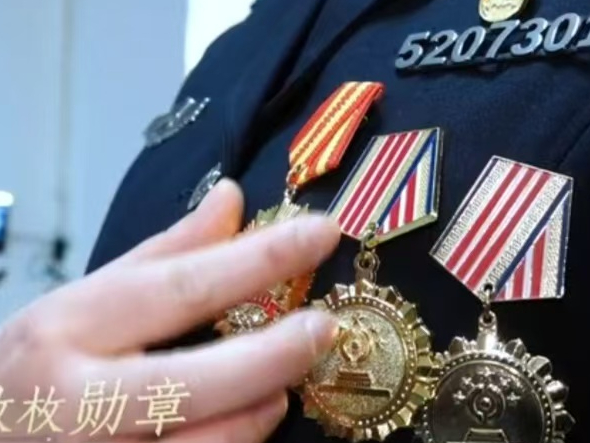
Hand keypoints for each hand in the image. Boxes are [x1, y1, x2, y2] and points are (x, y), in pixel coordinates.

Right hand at [0, 179, 340, 442]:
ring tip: (282, 379)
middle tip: (324, 325)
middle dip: (276, 352)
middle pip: (201, 377)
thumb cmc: (36, 365)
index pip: (183, 285)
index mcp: (68, 327)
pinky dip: (235, 440)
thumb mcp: (85, 300)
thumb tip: (231, 197)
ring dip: (259, 407)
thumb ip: (165, 253)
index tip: (321, 233)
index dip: (260, 259)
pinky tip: (250, 414)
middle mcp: (76, 400)